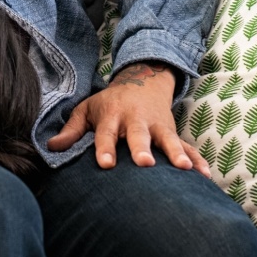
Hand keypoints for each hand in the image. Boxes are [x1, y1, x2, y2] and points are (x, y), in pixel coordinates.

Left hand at [47, 62, 211, 176]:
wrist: (143, 80)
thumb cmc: (110, 102)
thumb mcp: (88, 109)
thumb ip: (72, 129)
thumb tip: (51, 147)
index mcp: (113, 115)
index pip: (107, 134)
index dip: (105, 148)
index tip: (105, 164)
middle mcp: (136, 120)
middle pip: (139, 135)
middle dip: (142, 148)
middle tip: (145, 163)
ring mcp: (158, 126)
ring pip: (169, 140)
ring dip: (176, 154)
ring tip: (185, 169)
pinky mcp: (172, 132)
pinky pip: (187, 147)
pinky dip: (197, 160)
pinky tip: (205, 177)